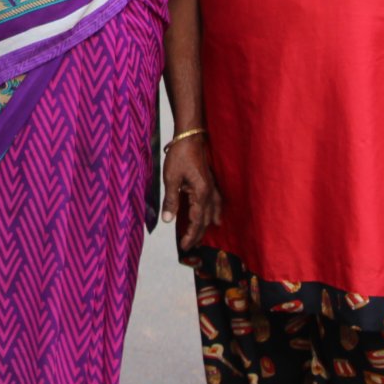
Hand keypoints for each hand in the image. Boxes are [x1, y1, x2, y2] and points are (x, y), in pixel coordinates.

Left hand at [161, 133, 221, 250]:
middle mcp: (209, 193)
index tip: (184, 246)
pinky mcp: (210, 182)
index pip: (197, 221)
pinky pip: (216, 203)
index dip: (190, 235)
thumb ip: (171, 200)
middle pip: (206, 220)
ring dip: (207, 226)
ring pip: (213, 212)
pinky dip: (215, 213)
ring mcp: (212, 188)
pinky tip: (216, 218)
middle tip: (190, 247)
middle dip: (198, 234)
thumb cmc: (180, 155)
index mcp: (201, 193)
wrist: (190, 137)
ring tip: (203, 237)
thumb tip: (168, 221)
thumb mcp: (171, 178)